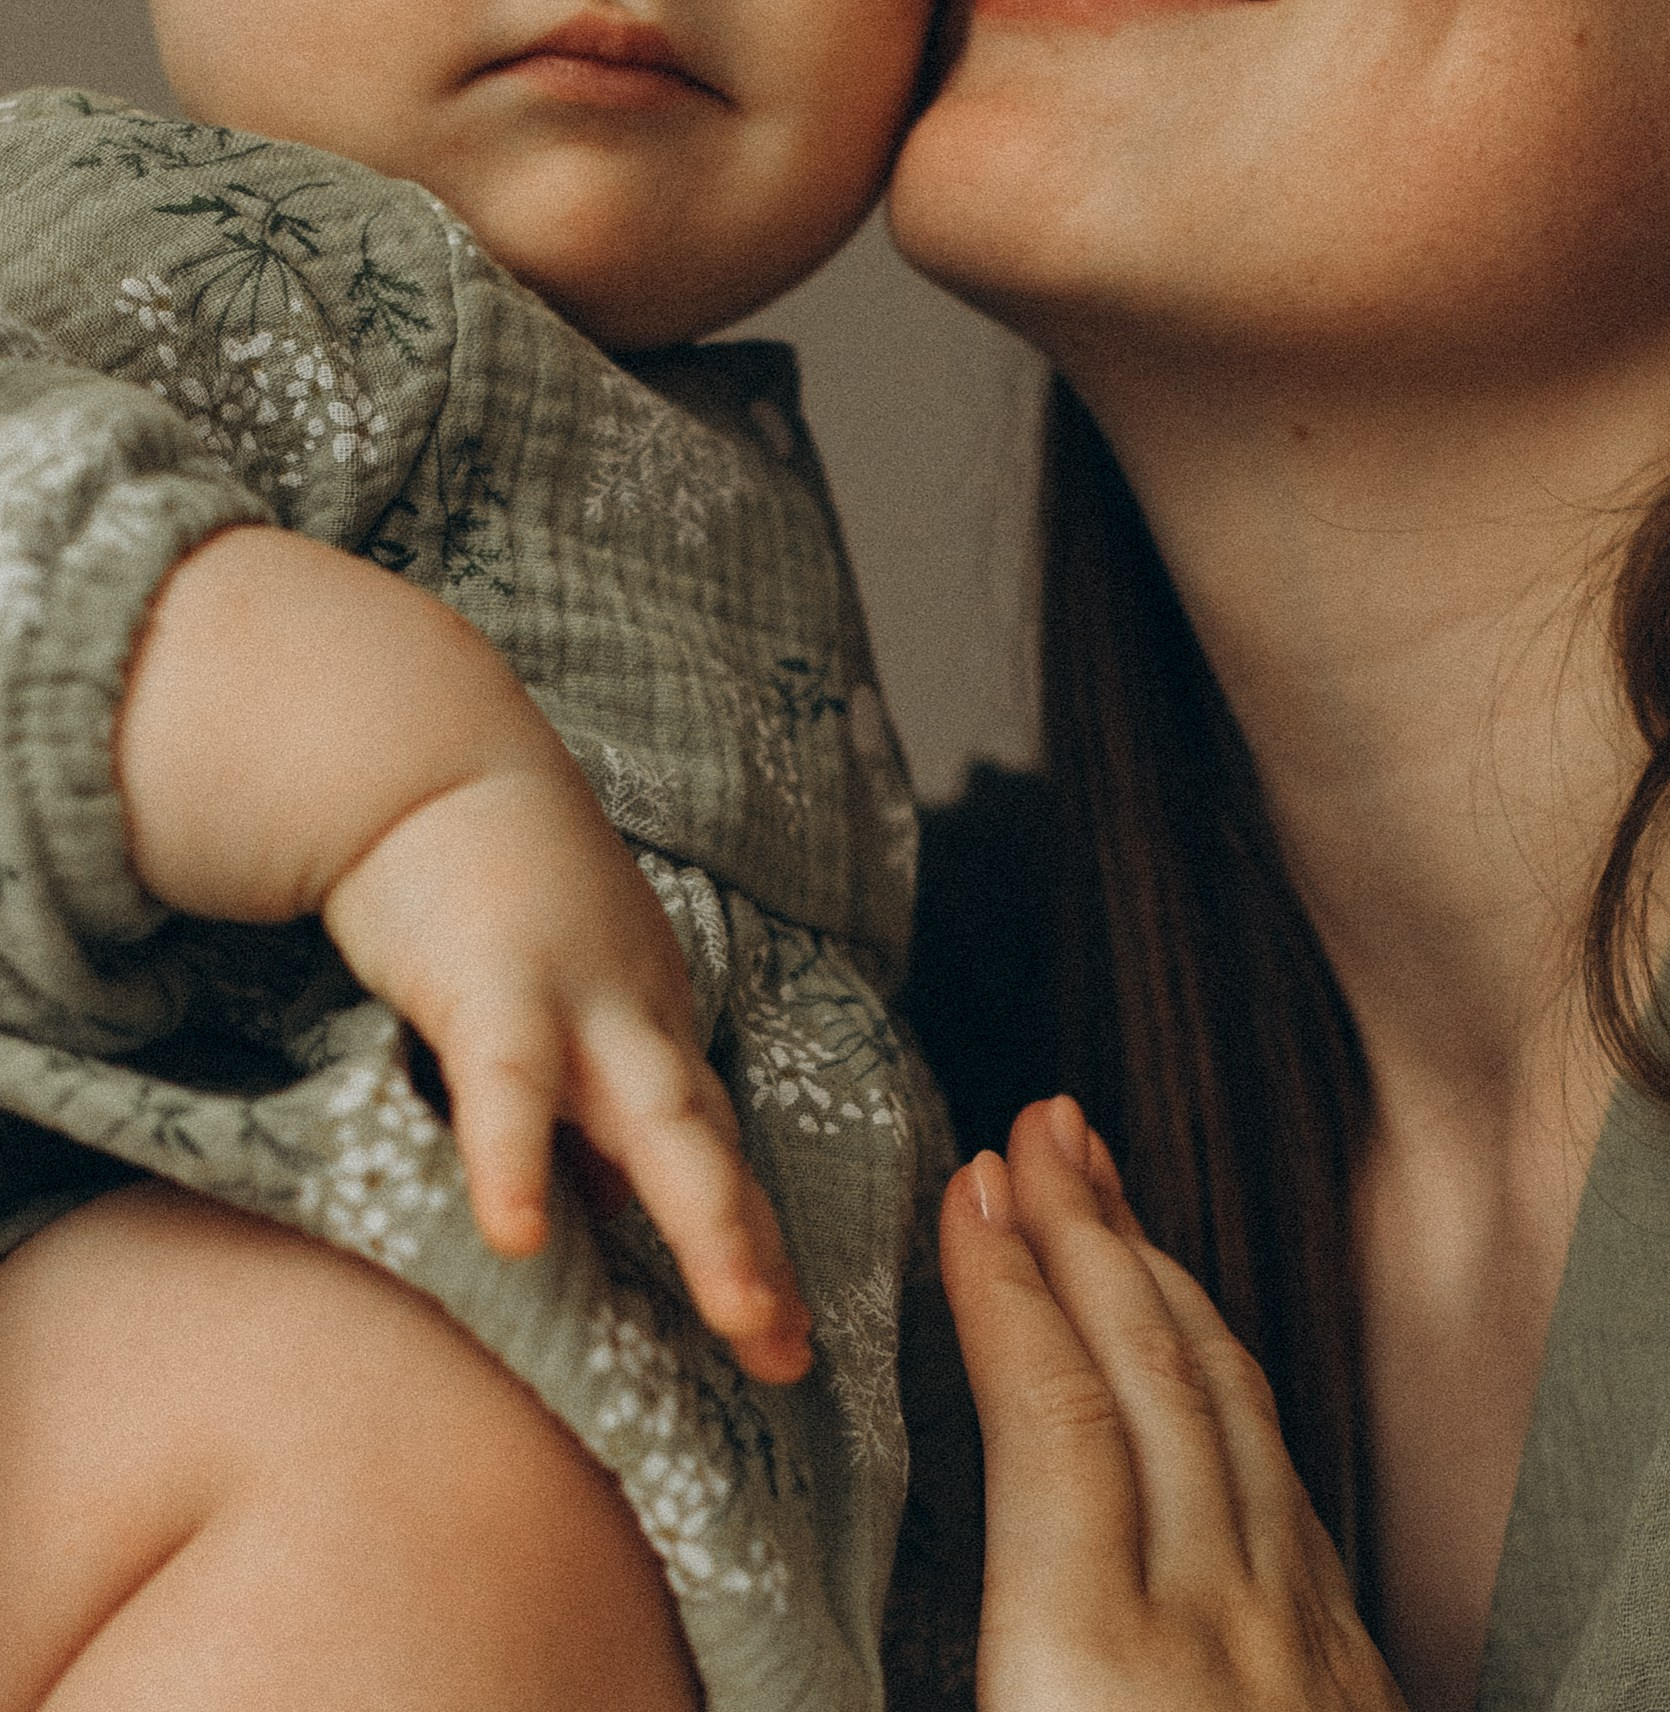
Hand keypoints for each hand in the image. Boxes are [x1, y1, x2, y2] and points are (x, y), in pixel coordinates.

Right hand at [116, 526, 811, 1383]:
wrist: (433, 757)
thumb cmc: (487, 882)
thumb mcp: (551, 993)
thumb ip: (573, 1085)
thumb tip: (578, 1199)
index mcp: (648, 1027)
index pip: (714, 1150)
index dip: (752, 1239)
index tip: (788, 1333)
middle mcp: (638, 1022)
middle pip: (713, 1152)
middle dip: (758, 1253)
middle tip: (794, 1353)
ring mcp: (580, 1003)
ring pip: (661, 1125)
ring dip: (709, 1222)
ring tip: (744, 1315)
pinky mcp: (494, 985)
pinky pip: (509, 1087)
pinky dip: (518, 1159)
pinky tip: (519, 1236)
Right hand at [941, 1097, 1405, 1711]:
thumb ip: (903, 1675)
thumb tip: (781, 1650)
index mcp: (1087, 1668)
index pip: (1047, 1417)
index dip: (1003, 1283)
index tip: (971, 1186)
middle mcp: (1208, 1629)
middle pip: (1147, 1376)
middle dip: (1085, 1228)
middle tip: (1045, 1127)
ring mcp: (1298, 1646)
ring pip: (1234, 1411)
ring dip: (1161, 1277)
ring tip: (1110, 1191)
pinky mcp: (1354, 1673)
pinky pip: (1291, 1486)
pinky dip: (1232, 1383)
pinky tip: (1202, 1351)